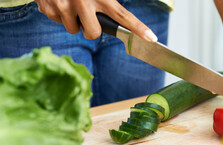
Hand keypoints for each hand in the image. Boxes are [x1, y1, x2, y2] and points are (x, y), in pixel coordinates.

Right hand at [34, 0, 157, 40]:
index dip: (138, 28)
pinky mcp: (48, 7)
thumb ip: (107, 2)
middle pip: (93, 33)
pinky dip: (58, 14)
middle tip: (86, 15)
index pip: (123, 15)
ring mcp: (64, 4)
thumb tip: (118, 15)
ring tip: (69, 2)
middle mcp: (83, 0)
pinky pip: (56, 21)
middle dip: (90, 29)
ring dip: (72, 20)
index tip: (151, 38)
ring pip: (73, 29)